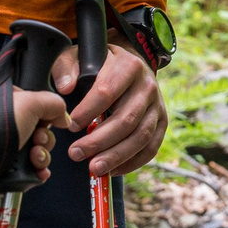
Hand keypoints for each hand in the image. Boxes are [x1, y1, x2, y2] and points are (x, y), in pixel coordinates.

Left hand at [0, 89, 63, 181]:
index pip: (40, 113)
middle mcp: (10, 129)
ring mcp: (9, 151)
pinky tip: (39, 171)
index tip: (46, 122)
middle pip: (42, 135)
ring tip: (34, 156)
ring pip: (39, 154)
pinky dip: (39, 172)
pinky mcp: (9, 171)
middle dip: (46, 139)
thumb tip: (63, 117)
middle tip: (36, 139)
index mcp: (12, 109)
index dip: (47, 118)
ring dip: (43, 156)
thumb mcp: (32, 101)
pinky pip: (33, 173)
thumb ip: (54, 104)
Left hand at [54, 43, 168, 176]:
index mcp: (129, 66)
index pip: (108, 91)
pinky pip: (151, 148)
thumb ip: (67, 68)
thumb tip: (66, 88)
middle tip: (76, 154)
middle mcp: (148, 86)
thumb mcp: (80, 57)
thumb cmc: (100, 65)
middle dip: (99, 141)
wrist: (130, 65)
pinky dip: (132, 163)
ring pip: (140, 136)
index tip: (71, 125)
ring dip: (116, 156)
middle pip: (126, 119)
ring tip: (94, 168)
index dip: (88, 111)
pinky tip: (112, 170)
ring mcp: (157, 106)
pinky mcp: (161, 122)